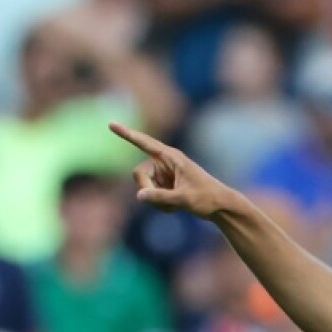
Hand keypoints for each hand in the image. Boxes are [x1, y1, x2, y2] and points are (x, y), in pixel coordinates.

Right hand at [110, 123, 239, 217]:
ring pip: (144, 188)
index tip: (111, 124)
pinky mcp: (164, 186)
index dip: (126, 134)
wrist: (220, 206)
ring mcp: (163, 175)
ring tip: (175, 205)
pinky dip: (160, 205)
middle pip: (138, 174)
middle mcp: (164, 163)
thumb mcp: (184, 199)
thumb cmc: (207, 198)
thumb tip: (139, 196)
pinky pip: (150, 196)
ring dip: (156, 201)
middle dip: (146, 190)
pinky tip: (175, 208)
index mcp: (171, 157)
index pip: (144, 142)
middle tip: (163, 202)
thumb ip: (161, 197)